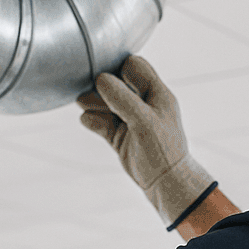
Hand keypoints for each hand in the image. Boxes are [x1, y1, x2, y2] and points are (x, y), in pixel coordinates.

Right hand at [78, 55, 214, 228]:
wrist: (165, 183)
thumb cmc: (162, 149)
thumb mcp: (143, 120)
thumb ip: (122, 98)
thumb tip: (100, 79)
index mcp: (156, 93)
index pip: (134, 66)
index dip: (119, 68)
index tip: (108, 79)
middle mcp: (142, 103)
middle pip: (115, 82)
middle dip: (101, 86)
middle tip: (91, 91)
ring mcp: (129, 120)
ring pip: (105, 102)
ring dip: (92, 101)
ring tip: (83, 103)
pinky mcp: (119, 136)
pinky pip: (100, 121)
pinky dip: (92, 119)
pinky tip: (88, 121)